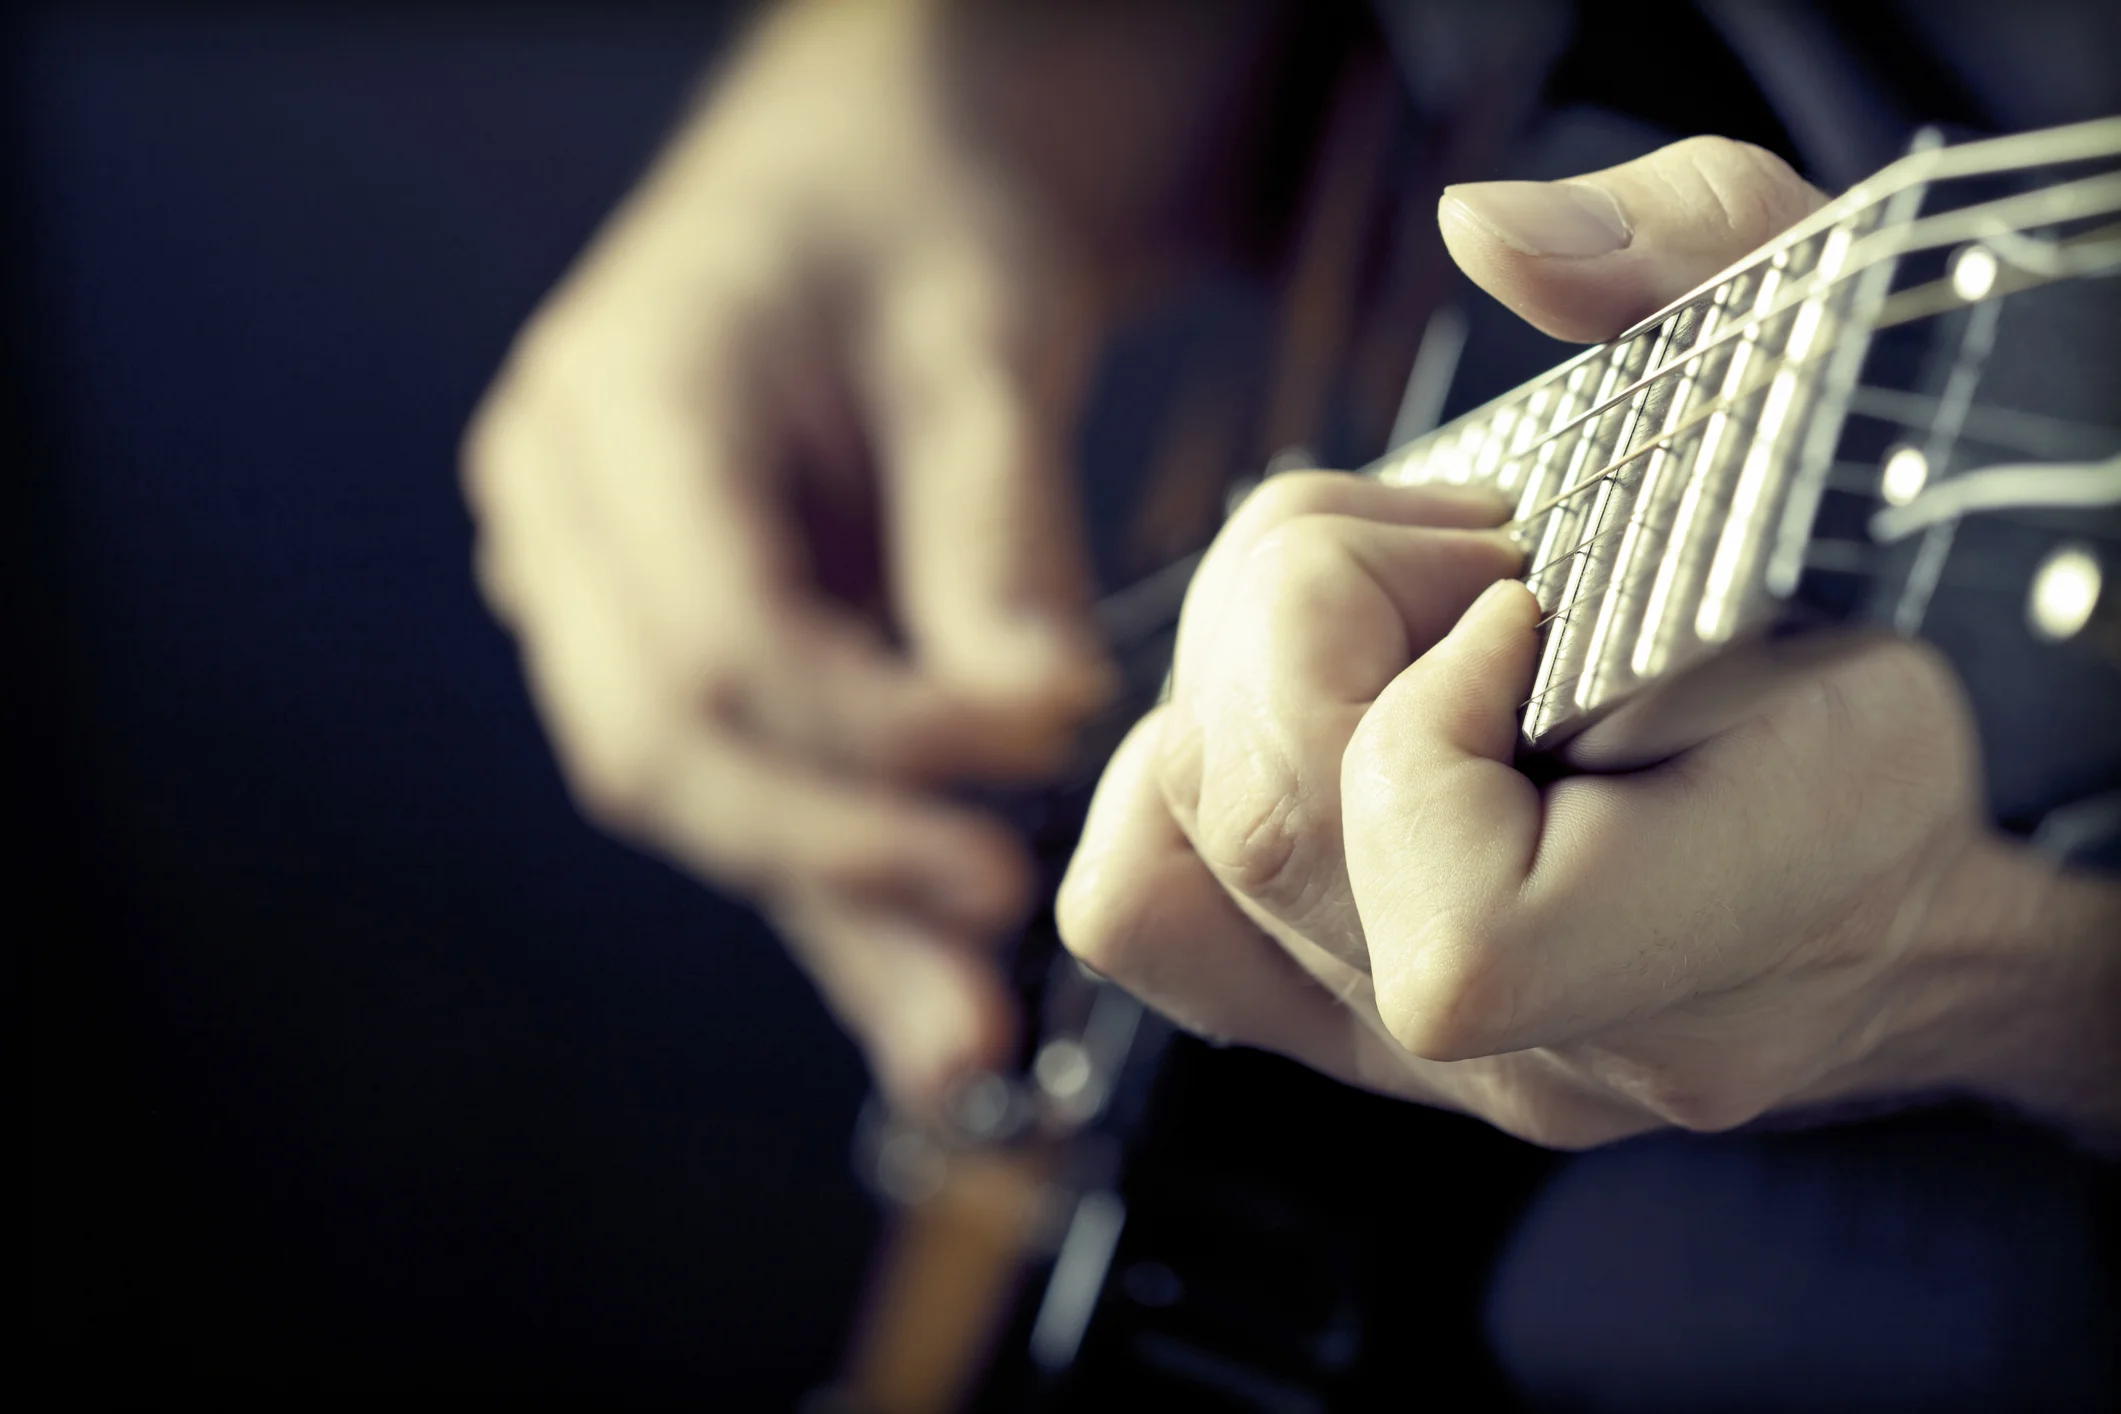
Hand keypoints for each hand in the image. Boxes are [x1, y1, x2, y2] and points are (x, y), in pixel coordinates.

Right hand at [462, 0, 1122, 1111]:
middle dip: (839, 864)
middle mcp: (569, 517)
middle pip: (668, 751)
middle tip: (988, 962)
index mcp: (613, 408)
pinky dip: (839, 886)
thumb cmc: (916, 210)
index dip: (882, 733)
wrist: (878, 170)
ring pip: (703, 800)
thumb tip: (1037, 728)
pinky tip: (918, 997)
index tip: (1046, 743)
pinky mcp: (680, 643)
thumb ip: (992, 541)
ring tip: (963, 1045)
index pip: (718, 640)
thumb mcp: (979, 339)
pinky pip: (750, 785)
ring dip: (838, 919)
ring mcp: (604, 591)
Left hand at [1058, 136, 2120, 1146]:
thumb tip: (1493, 233)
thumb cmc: (1917, 599)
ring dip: (1244, 667)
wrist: (1923, 829)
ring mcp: (1461, 1064)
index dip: (1433, 717)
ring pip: (1181, 853)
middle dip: (1312, 612)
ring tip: (1401, 618)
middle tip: (1463, 558)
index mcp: (1758, 908)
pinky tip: (1318, 694)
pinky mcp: (1365, 1028)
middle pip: (1265, 829)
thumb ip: (1703, 261)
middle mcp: (1582, 1041)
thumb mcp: (1860, 377)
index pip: (1465, 933)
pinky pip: (1157, 906)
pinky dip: (1193, 761)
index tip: (1531, 599)